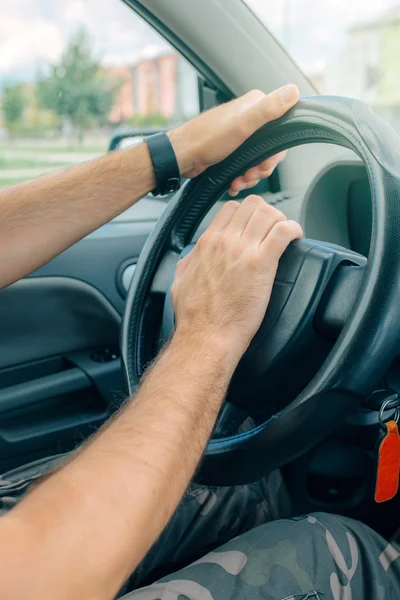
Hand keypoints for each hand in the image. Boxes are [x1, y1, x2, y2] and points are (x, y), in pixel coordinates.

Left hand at [168, 85, 298, 194]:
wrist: (182, 157)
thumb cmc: (207, 139)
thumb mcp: (242, 124)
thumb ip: (268, 109)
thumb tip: (293, 91)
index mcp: (255, 106)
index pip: (283, 128)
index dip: (276, 152)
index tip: (264, 163)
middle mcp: (249, 117)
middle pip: (271, 148)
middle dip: (262, 167)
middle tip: (250, 175)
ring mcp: (241, 134)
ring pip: (259, 160)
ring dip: (251, 176)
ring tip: (240, 181)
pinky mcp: (233, 149)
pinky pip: (247, 165)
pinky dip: (243, 177)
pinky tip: (234, 182)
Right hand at [171, 195, 302, 359]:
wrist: (206, 336)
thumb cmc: (195, 316)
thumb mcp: (181, 281)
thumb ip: (190, 263)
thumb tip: (194, 257)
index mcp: (207, 243)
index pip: (231, 208)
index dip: (247, 213)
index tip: (255, 224)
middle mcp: (225, 242)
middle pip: (253, 205)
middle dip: (267, 213)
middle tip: (273, 229)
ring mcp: (243, 251)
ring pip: (269, 213)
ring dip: (282, 220)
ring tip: (286, 235)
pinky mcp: (261, 264)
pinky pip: (283, 232)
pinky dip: (294, 230)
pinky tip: (296, 238)